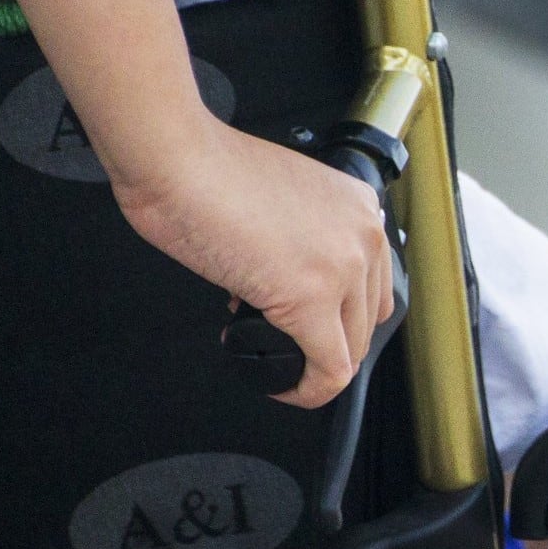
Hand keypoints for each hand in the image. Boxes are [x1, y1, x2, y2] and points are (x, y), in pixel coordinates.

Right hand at [114, 118, 393, 408]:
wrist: (176, 159)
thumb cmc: (206, 171)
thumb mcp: (280, 199)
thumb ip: (300, 238)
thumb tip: (285, 280)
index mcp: (358, 206)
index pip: (371, 282)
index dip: (337, 313)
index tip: (306, 324)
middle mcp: (364, 234)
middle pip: (365, 319)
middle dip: (325, 341)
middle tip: (284, 344)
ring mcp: (344, 266)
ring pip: (349, 349)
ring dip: (312, 365)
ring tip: (272, 357)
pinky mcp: (312, 298)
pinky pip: (327, 369)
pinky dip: (305, 389)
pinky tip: (277, 383)